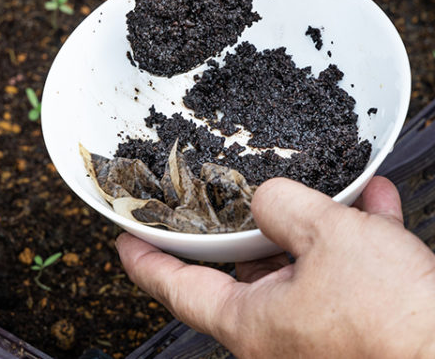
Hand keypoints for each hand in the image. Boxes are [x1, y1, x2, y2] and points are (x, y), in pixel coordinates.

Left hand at [116, 176, 434, 357]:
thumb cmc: (398, 325)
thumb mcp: (327, 239)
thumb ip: (283, 206)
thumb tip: (269, 197)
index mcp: (252, 323)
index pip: (176, 288)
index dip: (145, 261)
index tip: (124, 240)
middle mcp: (279, 333)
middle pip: (243, 269)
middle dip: (247, 226)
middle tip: (235, 194)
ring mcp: (320, 330)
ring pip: (301, 264)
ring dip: (314, 224)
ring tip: (324, 189)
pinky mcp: (360, 326)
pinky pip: (346, 271)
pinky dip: (356, 237)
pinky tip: (373, 205)